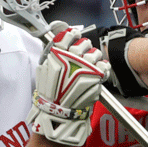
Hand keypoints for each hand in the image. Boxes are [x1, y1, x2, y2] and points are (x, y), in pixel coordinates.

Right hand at [28, 22, 110, 146]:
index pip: (69, 35)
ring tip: (90, 65)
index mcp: (58, 54)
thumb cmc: (50, 94)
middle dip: (84, 47)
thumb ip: (52, 56)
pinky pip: (104, 65)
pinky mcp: (96, 77)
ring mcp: (86, 66)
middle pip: (84, 43)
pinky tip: (98, 71)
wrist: (59, 111)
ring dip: (94, 57)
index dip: (73, 35)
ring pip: (95, 53)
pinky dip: (102, 67)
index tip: (75, 36)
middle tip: (82, 55)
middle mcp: (72, 58)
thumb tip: (61, 44)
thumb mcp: (44, 70)